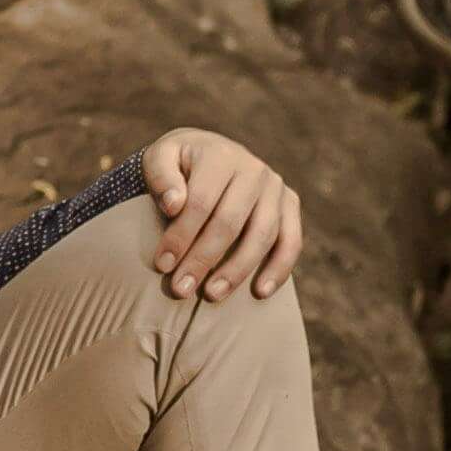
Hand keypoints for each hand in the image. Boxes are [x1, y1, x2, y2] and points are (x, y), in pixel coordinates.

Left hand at [140, 127, 302, 301]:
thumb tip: (174, 204)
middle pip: (229, 222)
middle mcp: (254, 169)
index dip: (181, 236)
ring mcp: (276, 187)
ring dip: (237, 270)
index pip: (200, 202)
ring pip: (262, 235)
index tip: (162, 265)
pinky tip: (260, 292)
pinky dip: (279, 268)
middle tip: (181, 289)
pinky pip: (291, 240)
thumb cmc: (178, 165)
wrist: (208, 154)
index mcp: (220, 155)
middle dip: (203, 259)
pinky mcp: (290, 204)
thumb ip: (160, 176)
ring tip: (212, 295)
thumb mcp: (159, 159)